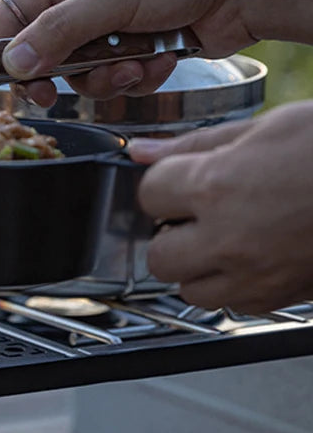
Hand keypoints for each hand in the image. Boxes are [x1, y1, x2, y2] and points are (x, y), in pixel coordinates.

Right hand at [0, 0, 312, 107]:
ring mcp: (107, 24)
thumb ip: (58, 32)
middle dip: (60, 73)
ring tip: (136, 61)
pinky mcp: (133, 47)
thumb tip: (12, 63)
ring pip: (80, 73)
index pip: (9, 14)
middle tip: (52, 95)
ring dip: (107, 77)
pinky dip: (135, 75)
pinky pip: (113, 78)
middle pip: (42, 52)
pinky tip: (159, 57)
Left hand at [130, 102, 312, 312]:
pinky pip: (237, 305)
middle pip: (158, 255)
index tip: (180, 178)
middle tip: (195, 212)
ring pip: (191, 291)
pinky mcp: (288, 296)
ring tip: (225, 236)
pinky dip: (236, 285)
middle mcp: (231, 238)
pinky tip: (256, 254)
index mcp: (218, 186)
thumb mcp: (268, 127)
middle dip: (171, 232)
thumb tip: (144, 152)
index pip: (149, 194)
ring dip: (197, 266)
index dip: (164, 184)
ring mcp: (259, 274)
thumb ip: (197, 145)